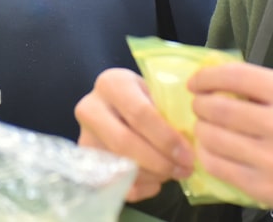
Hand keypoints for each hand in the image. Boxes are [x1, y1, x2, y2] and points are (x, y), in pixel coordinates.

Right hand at [75, 68, 194, 201]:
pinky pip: (114, 184)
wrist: (115, 103)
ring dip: (152, 176)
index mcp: (111, 84)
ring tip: (174, 173)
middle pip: (124, 143)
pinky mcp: (86, 162)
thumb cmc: (142, 96)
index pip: (139, 114)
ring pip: (118, 166)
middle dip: (159, 162)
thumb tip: (188, 144)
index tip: (188, 155)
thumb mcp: (154, 92)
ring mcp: (85, 137)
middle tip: (184, 170)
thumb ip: (167, 112)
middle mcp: (90, 109)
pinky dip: (140, 188)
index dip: (166, 138)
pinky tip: (156, 182)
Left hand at [189, 62, 272, 218]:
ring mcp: (272, 160)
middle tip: (200, 105)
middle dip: (200, 104)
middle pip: (218, 108)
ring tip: (207, 126)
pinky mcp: (263, 187)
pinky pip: (217, 165)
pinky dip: (207, 153)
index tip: (196, 82)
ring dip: (202, 128)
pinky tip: (213, 148)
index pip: (236, 76)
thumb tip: (217, 78)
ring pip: (212, 137)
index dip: (207, 77)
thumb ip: (264, 85)